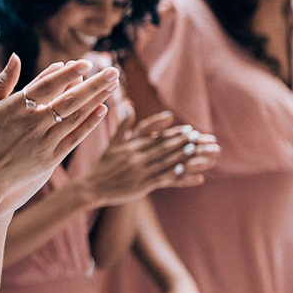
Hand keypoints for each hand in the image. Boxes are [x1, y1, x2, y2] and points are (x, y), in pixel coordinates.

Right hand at [0, 54, 117, 213]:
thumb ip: (3, 82)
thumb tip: (16, 56)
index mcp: (15, 108)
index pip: (47, 85)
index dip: (68, 73)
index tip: (86, 63)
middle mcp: (31, 124)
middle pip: (69, 99)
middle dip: (94, 83)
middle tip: (113, 70)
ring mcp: (42, 142)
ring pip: (75, 117)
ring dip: (96, 99)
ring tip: (113, 85)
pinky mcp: (49, 159)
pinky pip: (73, 138)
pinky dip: (88, 124)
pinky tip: (103, 110)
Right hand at [81, 111, 218, 205]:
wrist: (92, 187)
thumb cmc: (104, 165)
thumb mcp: (113, 143)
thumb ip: (124, 125)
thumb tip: (130, 105)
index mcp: (132, 145)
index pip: (157, 137)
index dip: (174, 133)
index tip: (189, 130)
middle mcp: (136, 156)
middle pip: (164, 147)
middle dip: (184, 142)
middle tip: (200, 138)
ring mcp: (139, 171)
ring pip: (165, 162)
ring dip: (183, 157)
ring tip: (198, 152)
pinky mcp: (140, 185)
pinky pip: (160, 179)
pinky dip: (174, 174)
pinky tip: (187, 172)